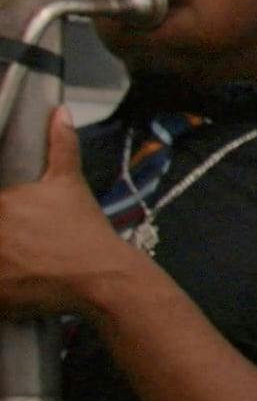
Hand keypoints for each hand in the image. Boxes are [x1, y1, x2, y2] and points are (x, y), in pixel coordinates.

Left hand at [0, 115, 147, 322]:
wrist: (103, 276)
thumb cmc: (85, 231)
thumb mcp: (70, 184)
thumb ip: (61, 146)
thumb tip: (61, 112)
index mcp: (2, 202)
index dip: (4, 215)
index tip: (13, 221)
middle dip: (3, 239)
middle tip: (17, 244)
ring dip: (1, 259)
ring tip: (16, 261)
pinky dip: (1, 289)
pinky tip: (14, 281)